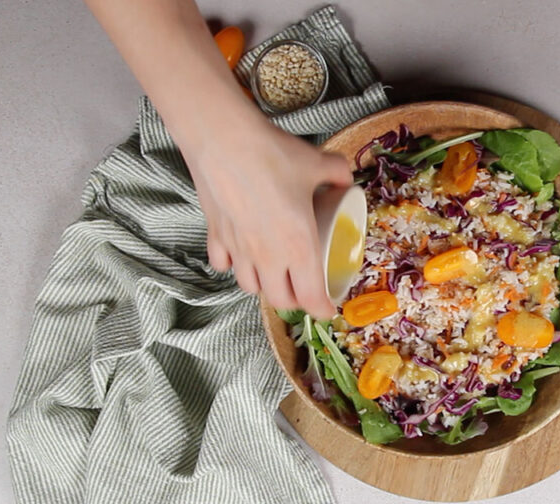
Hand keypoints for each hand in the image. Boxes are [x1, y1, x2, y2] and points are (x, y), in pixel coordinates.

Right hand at [188, 118, 350, 317]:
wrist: (223, 140)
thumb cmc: (273, 155)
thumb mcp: (319, 163)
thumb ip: (337, 174)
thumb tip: (345, 180)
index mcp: (298, 247)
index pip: (310, 296)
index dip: (322, 308)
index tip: (328, 308)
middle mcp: (267, 256)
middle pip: (281, 299)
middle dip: (296, 301)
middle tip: (306, 289)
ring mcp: (238, 250)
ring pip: (250, 287)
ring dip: (265, 287)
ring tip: (275, 275)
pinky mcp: (215, 237)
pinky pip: (222, 265)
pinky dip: (233, 267)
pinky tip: (241, 255)